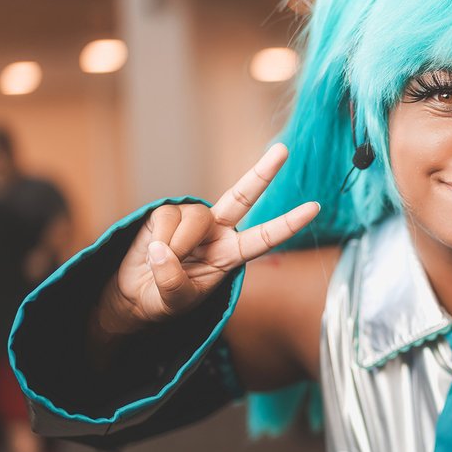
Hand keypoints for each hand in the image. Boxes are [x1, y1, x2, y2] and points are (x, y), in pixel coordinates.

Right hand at [96, 143, 318, 336]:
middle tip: (284, 150)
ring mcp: (195, 219)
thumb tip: (163, 250)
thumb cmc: (165, 299)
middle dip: (263, 173)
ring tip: (166, 261)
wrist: (136, 293)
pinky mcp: (169, 212)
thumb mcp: (174, 301)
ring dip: (178, 245)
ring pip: (195, 218)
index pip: (265, 238)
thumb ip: (173, 282)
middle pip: (243, 197)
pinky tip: (153, 249)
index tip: (315, 208)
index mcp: (232, 254)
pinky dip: (159, 238)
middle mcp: (219, 231)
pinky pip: (167, 218)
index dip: (289, 223)